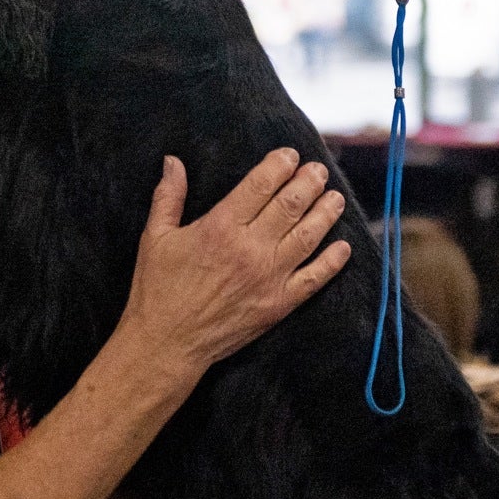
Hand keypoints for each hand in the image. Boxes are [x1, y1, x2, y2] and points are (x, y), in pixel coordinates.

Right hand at [118, 149, 351, 375]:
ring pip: (308, 236)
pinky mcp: (278, 304)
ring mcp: (268, 277)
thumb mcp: (155, 237)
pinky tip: (343, 247)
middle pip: (290, 205)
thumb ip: (168, 196)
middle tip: (319, 170)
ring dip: (325, 214)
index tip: (291, 155)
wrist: (166, 343)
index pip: (260, 185)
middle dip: (309, 182)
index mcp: (220, 227)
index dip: (280, 165)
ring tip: (336, 198)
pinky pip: (313, 279)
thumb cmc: (157, 289)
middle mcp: (250, 248)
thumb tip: (173, 161)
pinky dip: (332, 262)